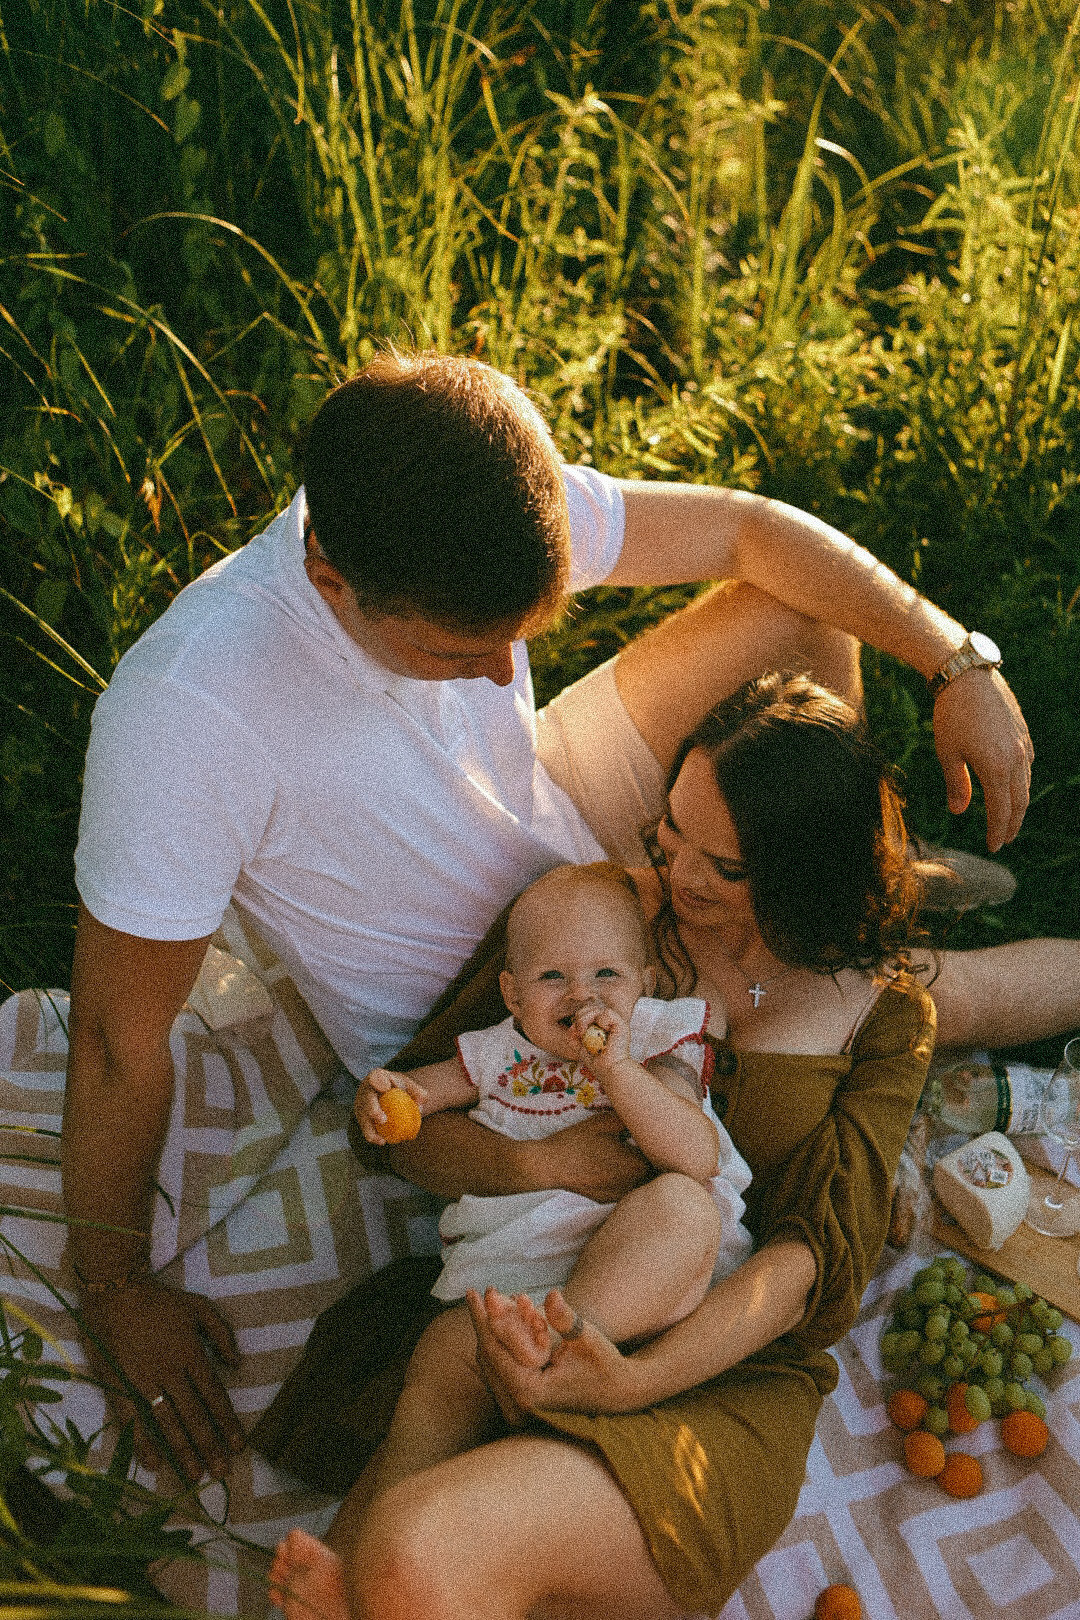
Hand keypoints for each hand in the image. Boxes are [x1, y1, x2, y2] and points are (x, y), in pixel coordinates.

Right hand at [81, 1277, 243, 1482]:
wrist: (116, 1293)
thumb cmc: (160, 1301)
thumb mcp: (200, 1308)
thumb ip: (221, 1334)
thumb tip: (237, 1363)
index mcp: (191, 1354)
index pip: (214, 1396)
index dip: (228, 1422)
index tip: (239, 1445)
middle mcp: (170, 1372)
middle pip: (195, 1415)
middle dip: (210, 1446)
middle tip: (222, 1472)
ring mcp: (143, 1381)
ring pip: (167, 1423)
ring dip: (183, 1451)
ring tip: (195, 1476)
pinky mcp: (119, 1386)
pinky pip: (132, 1420)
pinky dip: (142, 1442)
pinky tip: (153, 1463)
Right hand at [356, 1067, 427, 1145]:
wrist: (384, 1093)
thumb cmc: (399, 1089)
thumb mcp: (409, 1086)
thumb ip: (417, 1092)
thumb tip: (422, 1102)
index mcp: (376, 1078)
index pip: (376, 1077)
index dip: (379, 1082)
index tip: (386, 1088)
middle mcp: (365, 1091)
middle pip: (367, 1100)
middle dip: (373, 1110)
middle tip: (383, 1120)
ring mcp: (360, 1105)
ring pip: (363, 1119)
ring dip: (370, 1130)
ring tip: (381, 1140)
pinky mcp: (361, 1118)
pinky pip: (365, 1129)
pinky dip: (373, 1136)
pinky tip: (383, 1142)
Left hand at [466, 1286, 639, 1417]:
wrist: (621, 1395)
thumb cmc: (606, 1366)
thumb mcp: (588, 1338)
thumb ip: (566, 1318)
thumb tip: (551, 1294)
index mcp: (530, 1392)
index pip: (494, 1350)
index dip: (482, 1318)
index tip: (474, 1293)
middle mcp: (520, 1406)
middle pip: (488, 1358)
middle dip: (483, 1322)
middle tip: (478, 1294)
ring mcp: (520, 1409)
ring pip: (492, 1365)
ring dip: (491, 1333)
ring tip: (491, 1304)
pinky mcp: (524, 1404)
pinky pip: (502, 1371)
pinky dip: (501, 1346)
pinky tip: (505, 1323)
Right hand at [517, 1110, 650, 1201]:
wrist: (548, 1166)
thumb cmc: (577, 1142)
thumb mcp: (605, 1122)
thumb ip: (629, 1118)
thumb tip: (644, 1115)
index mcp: (637, 1166)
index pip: (660, 1157)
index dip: (658, 1146)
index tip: (655, 1137)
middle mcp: (633, 1186)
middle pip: (653, 1173)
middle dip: (650, 1160)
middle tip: (643, 1145)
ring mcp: (619, 1197)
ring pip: (639, 1184)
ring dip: (637, 1172)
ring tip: (625, 1156)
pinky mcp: (607, 1202)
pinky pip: (624, 1191)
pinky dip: (622, 1181)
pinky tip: (610, 1168)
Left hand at [571, 1003, 630, 1067]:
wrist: (609, 1071)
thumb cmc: (598, 1063)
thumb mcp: (581, 1048)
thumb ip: (574, 1038)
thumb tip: (571, 1027)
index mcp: (601, 1026)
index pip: (587, 1012)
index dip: (579, 1018)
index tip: (577, 1033)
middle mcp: (609, 1023)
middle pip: (591, 1007)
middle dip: (580, 1017)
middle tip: (580, 1032)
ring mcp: (616, 1023)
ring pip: (597, 1008)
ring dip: (586, 1019)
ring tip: (584, 1033)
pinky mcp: (621, 1024)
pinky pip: (607, 1012)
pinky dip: (601, 1020)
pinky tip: (601, 1032)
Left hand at [933, 668, 1032, 849]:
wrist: (967, 676)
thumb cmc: (951, 715)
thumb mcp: (947, 752)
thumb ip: (955, 784)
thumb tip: (959, 811)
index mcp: (996, 768)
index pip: (1001, 811)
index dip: (998, 831)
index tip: (994, 846)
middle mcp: (1015, 758)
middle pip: (1019, 801)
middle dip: (1012, 823)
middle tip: (1005, 839)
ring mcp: (1022, 744)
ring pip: (1025, 782)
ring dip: (1018, 803)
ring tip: (1009, 817)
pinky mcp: (1022, 732)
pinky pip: (1026, 764)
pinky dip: (1020, 780)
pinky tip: (1013, 784)